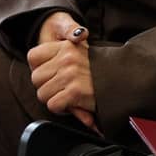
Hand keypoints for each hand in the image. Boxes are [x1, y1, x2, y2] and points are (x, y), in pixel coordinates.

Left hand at [28, 13, 97, 132]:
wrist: (123, 76)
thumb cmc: (98, 67)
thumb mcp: (80, 51)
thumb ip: (60, 54)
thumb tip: (51, 51)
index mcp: (65, 46)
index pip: (33, 57)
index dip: (38, 69)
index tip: (48, 74)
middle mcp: (67, 59)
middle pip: (35, 78)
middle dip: (45, 87)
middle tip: (59, 88)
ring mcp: (70, 75)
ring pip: (42, 94)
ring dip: (53, 99)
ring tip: (66, 96)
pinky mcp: (75, 91)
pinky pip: (53, 105)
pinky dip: (60, 109)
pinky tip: (71, 104)